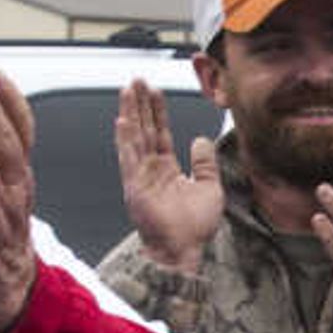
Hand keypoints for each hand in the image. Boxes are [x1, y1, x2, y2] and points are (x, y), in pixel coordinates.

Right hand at [115, 80, 222, 269]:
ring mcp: (140, 177)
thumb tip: (201, 140)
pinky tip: (122, 121)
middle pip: (143, 129)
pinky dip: (125, 140)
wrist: (185, 251)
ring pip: (133, 138)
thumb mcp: (210, 188)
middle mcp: (150, 170)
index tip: (154, 91)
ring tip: (127, 91)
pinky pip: (128, 158)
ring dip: (129, 114)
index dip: (157, 111)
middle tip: (136, 81)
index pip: (160, 132)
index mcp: (167, 169)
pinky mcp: (134, 187)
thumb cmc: (195, 228)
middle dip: (139, 104)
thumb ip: (205, 164)